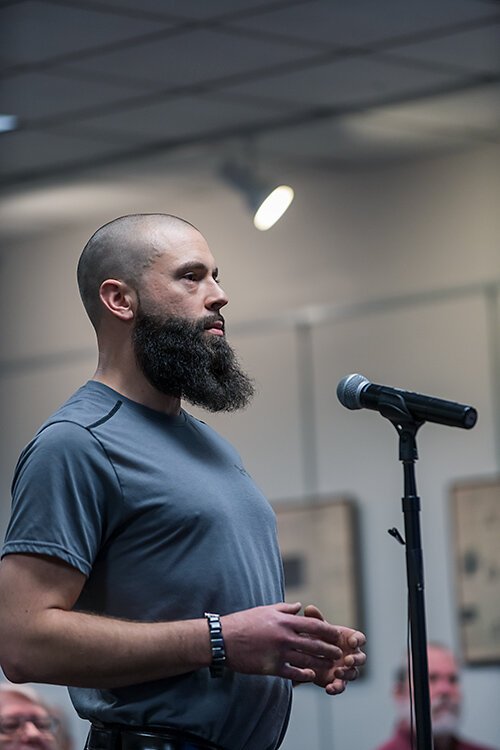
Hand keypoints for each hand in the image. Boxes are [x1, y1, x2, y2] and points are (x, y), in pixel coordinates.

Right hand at [221, 602, 345, 682]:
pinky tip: (311, 676)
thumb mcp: (265, 610)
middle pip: (314, 644)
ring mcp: (278, 653)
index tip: (337, 634)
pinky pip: (292, 673)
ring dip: (320, 663)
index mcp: (284, 621)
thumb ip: (285, 609)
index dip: (328, 631)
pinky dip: (303, 675)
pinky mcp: (270, 667)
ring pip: (306, 660)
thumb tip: (300, 606)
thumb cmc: (244, 622)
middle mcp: (284, 637)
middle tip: (339, 654)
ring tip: (330, 666)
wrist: (223, 639)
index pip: (313, 625)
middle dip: (328, 649)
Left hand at [303, 604, 365, 694]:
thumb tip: (309, 608)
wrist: (308, 654)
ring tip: (337, 672)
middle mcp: (351, 655)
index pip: (360, 639)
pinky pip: (341, 687)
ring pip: (353, 673)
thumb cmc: (318, 637)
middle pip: (361, 658)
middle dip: (356, 659)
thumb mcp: (316, 628)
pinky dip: (336, 688)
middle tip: (348, 660)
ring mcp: (346, 669)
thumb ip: (315, 619)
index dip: (358, 640)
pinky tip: (329, 688)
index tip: (352, 642)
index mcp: (350, 639)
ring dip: (347, 674)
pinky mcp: (337, 681)